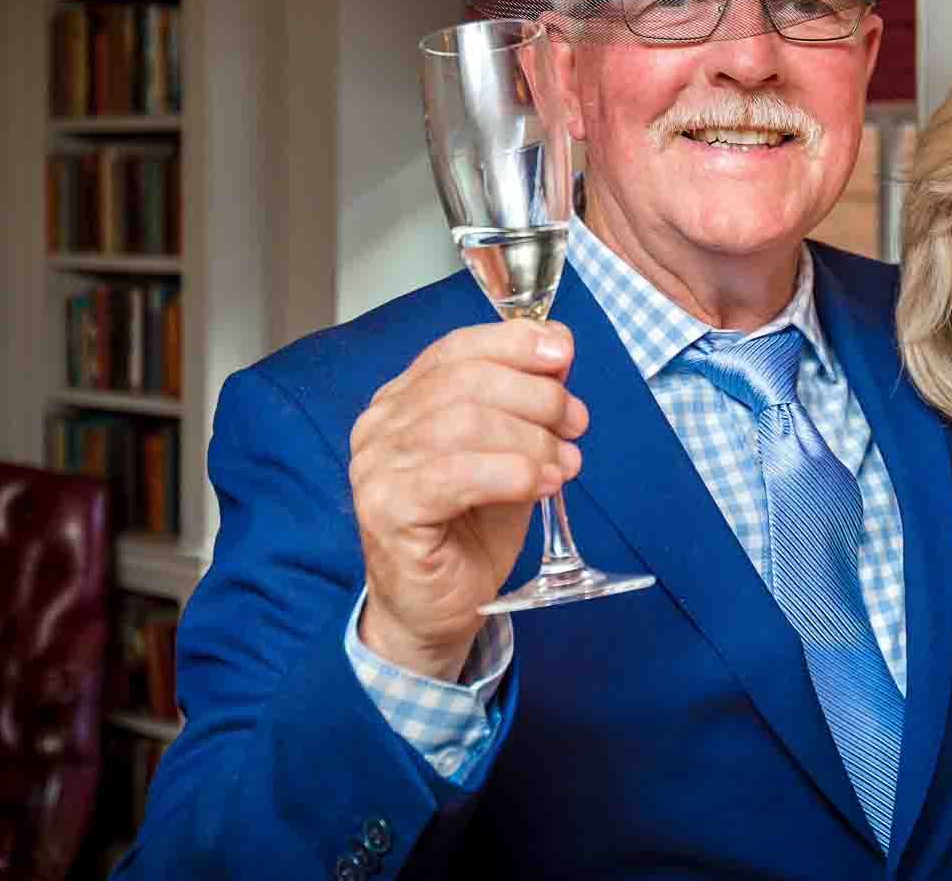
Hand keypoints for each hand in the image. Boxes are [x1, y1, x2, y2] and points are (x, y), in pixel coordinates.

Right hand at [349, 320, 587, 680]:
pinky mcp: (386, 508)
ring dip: (531, 439)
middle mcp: (381, 424)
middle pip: (465, 382)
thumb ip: (526, 406)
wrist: (438, 609)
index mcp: (405, 400)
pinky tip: (541, 485)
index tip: (561, 353)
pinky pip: (454, 474)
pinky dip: (510, 473)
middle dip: (535, 396)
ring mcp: (376, 465)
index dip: (512, 342)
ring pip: (463, 422)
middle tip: (576, 424)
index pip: (456, 349)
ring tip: (564, 464)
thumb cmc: (471, 530)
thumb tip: (558, 353)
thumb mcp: (510, 454)